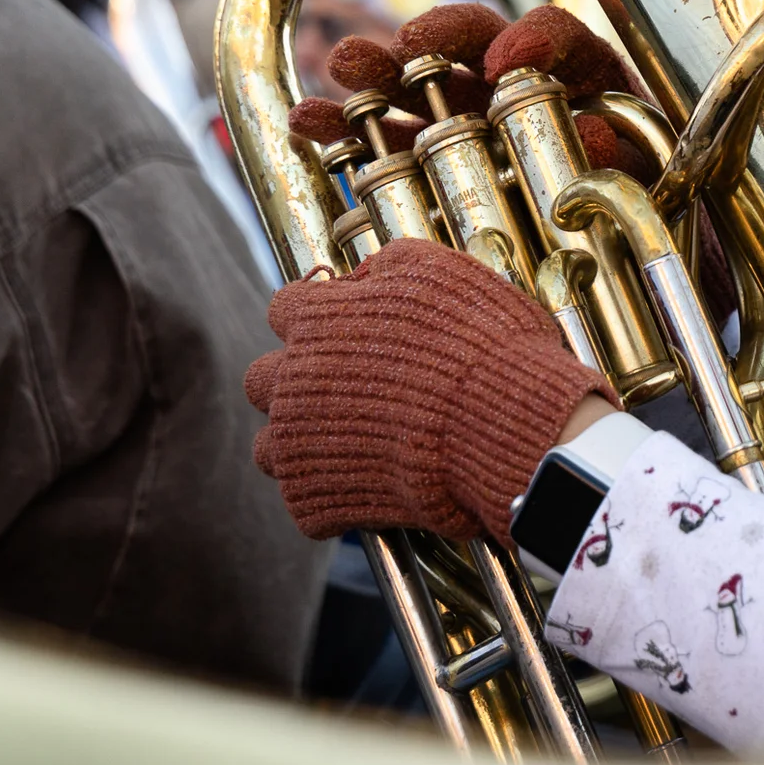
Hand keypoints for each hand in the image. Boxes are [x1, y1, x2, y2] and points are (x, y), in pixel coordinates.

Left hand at [244, 237, 617, 543]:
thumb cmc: (479, 341)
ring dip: (301, 444)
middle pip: (261, 380)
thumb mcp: (444, 272)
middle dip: (296, 382)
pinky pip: (306, 502)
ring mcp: (298, 445)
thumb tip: (371, 268)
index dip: (316, 315)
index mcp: (315, 320)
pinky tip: (374, 483)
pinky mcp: (315, 500)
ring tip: (353, 443)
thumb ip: (393, 262)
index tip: (345, 326)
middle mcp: (292, 381)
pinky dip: (335, 494)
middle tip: (348, 388)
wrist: (501, 422)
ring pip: (269, 448)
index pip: (283, 309)